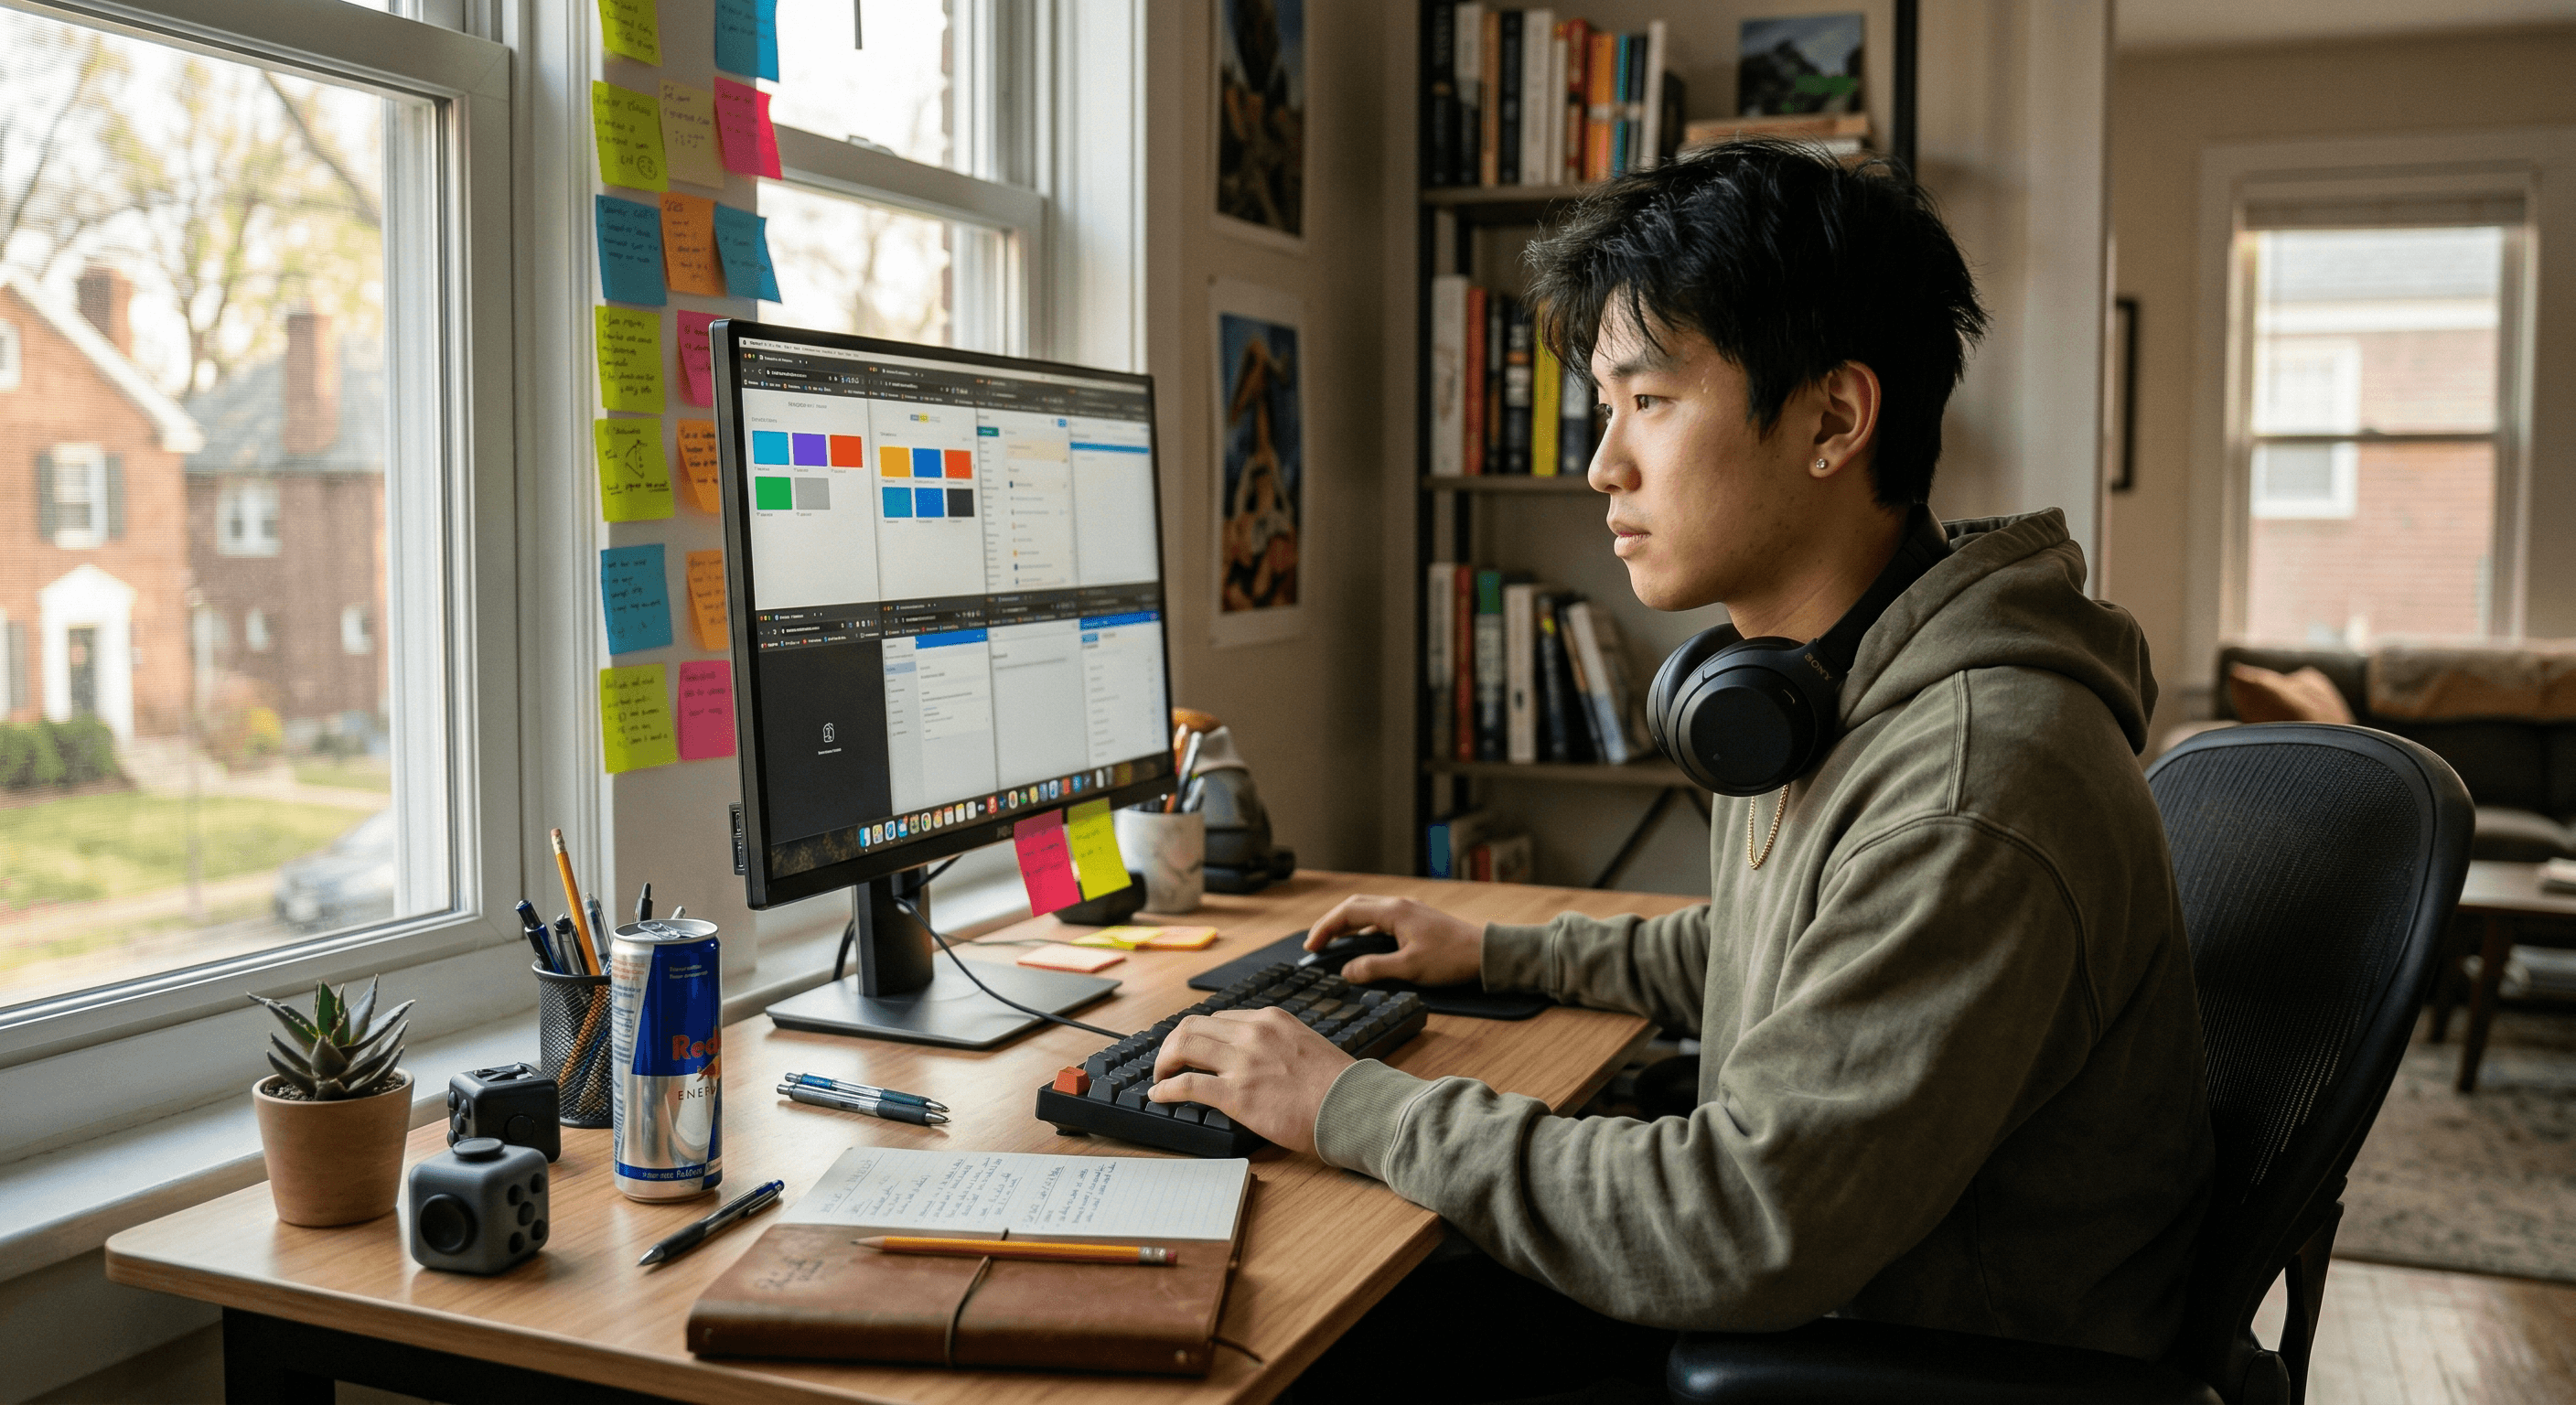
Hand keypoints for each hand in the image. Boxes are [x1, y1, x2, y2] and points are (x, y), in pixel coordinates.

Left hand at [1148, 1008, 1349, 1154]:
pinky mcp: (1237, 1094)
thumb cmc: (1338, 1085)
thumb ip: (1277, 1044)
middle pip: (1192, 1026)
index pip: (1220, 1018)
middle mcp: (1253, 1033)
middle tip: (1168, 1061)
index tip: (1193, 1050)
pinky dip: (1166, 1089)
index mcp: (1271, 1019)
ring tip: (1161, 1077)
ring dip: (1164, 1062)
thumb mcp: (1305, 1045)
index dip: (1200, 1036)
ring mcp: (1243, 1062)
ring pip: (1183, 1046)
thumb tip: (1257, 1060)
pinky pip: (1188, 1085)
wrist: (1353, 1107)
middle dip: (1173, 1044)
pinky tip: (1159, 1096)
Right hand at [1304, 895, 1482, 986]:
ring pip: (1367, 913)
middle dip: (1331, 923)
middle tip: (1316, 944)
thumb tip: (1347, 971)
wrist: (1484, 953)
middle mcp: (1398, 905)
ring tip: (1333, 945)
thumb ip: (1374, 968)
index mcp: (1393, 912)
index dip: (1324, 928)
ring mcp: (1408, 911)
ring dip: (1347, 926)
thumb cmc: (1451, 958)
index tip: (1311, 947)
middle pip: (1353, 907)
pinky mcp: (1415, 920)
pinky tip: (1363, 949)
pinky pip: (1380, 920)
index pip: (1347, 913)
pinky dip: (1364, 932)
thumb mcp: (1409, 968)